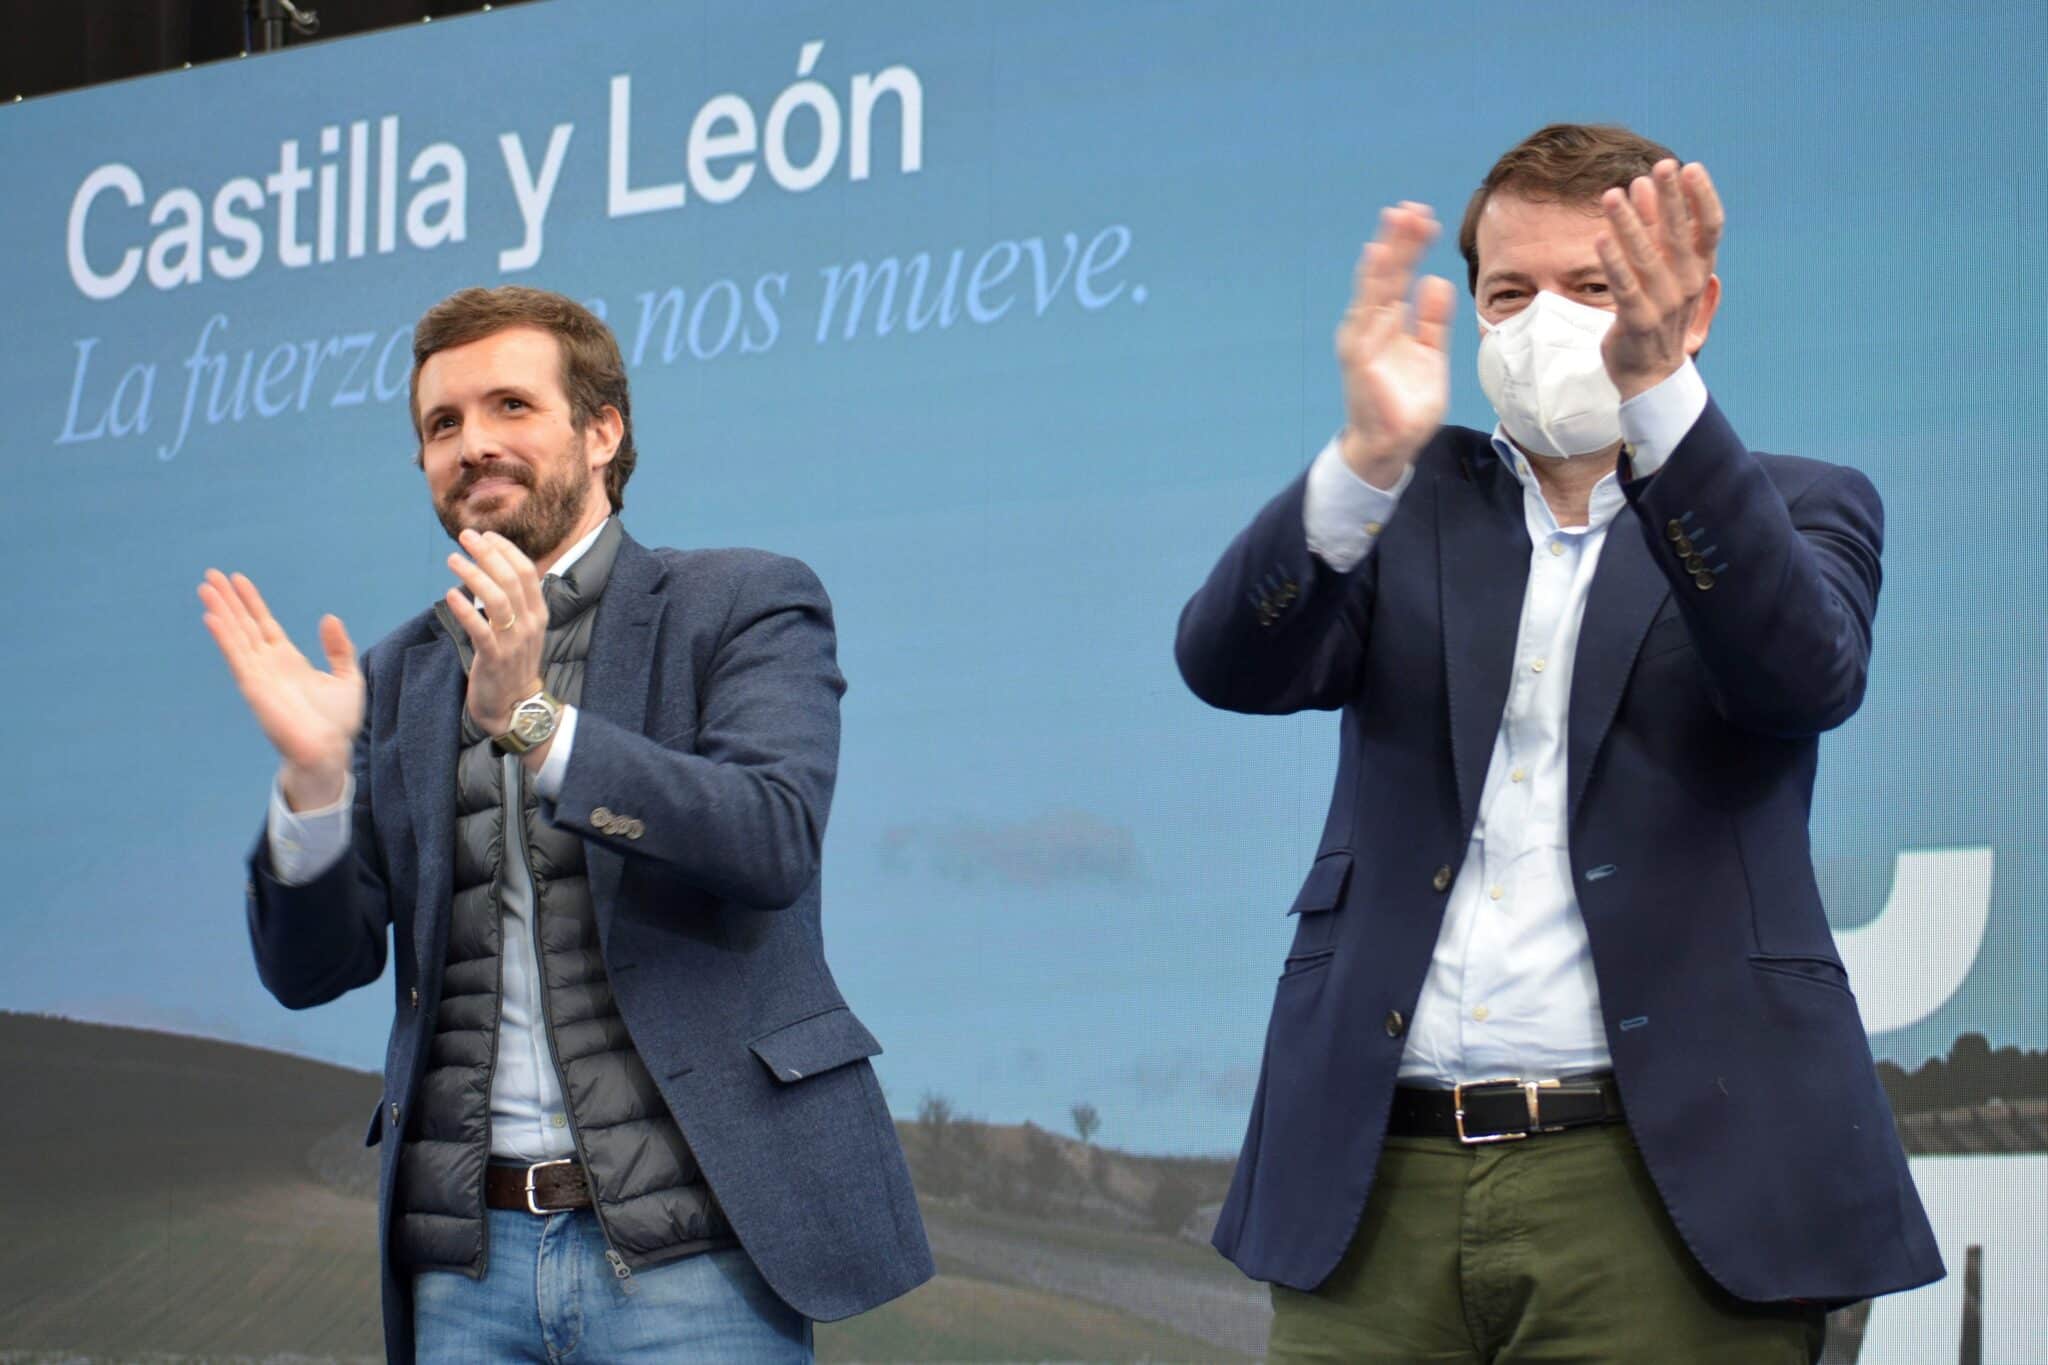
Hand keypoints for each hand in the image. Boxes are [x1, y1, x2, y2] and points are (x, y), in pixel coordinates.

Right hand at [198, 569, 362, 809]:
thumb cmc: (337, 722)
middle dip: (228, 600)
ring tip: (205, 587)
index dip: (251, 602)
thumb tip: (329, 618)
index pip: (264, 624)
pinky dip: (224, 637)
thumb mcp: (347, 678)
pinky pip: (237, 657)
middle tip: (210, 574)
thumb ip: (338, 649)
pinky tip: (212, 617)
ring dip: (220, 611)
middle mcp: (269, 664)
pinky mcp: (254, 688)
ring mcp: (259, 675)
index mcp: (288, 660)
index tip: (237, 579)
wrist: (330, 751)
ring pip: (236, 636)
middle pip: (244, 624)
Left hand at [445, 529, 545, 736]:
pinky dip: (465, 610)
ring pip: (497, 600)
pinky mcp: (494, 658)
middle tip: (465, 537)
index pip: (526, 571)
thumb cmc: (513, 662)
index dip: (506, 549)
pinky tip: (450, 595)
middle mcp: (530, 623)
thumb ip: (513, 601)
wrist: (515, 704)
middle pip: (511, 579)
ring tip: (454, 560)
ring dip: (474, 575)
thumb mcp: (522, 628)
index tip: (485, 535)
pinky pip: (480, 630)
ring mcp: (514, 641)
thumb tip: (492, 568)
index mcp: (538, 612)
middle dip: (487, 553)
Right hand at [1335, 203, 1454, 487]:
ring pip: (1374, 286)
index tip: (1425, 218)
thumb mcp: (1430, 354)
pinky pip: (1366, 314)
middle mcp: (1371, 326)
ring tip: (1396, 221)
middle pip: (1385, 274)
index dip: (1410, 247)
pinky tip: (1378, 258)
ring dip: (1385, 253)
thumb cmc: (1408, 404)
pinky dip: (1372, 285)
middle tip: (1411, 208)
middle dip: (1398, 241)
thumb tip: (1435, 281)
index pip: (1399, 276)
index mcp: (1388, 324)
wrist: (1392, 446)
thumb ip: (1432, 321)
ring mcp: (1362, 340)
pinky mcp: (1359, 356)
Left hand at [1596, 160, 1723, 400]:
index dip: (1702, 197)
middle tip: (1661, 165)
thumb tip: (1644, 185)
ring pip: (1646, 257)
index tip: (1690, 167)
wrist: (1650, 374)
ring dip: (1628, 224)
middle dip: (1671, 199)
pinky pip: (1624, 287)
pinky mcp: (1638, 322)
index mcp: (1700, 270)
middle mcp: (1687, 285)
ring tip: (1611, 194)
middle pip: (1680, 235)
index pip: (1710, 228)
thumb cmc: (1658, 314)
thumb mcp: (1664, 270)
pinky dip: (1612, 263)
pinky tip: (1599, 238)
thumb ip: (1655, 230)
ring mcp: (1664, 305)